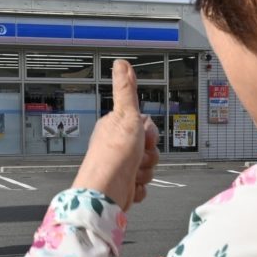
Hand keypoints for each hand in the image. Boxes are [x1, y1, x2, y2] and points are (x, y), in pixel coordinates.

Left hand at [71, 59, 158, 210]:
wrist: (106, 192)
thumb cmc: (114, 155)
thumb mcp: (125, 116)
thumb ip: (125, 90)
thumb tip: (122, 64)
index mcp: (116, 126)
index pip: (146, 126)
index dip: (150, 134)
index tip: (142, 138)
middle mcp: (117, 145)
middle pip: (150, 148)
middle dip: (149, 156)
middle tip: (137, 157)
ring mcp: (120, 165)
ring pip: (148, 167)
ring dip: (145, 172)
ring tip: (132, 173)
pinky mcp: (123, 184)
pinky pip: (143, 184)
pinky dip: (140, 188)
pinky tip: (130, 185)